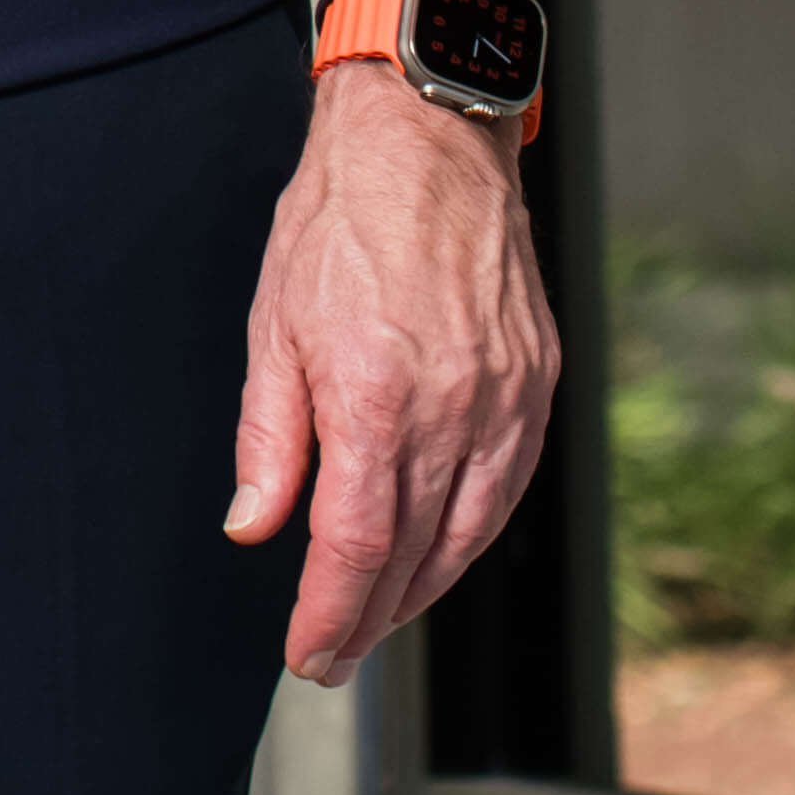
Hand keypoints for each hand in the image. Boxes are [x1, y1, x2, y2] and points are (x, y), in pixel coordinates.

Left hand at [224, 61, 556, 678]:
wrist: (427, 140)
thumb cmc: (338, 222)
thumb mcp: (274, 323)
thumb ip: (270, 437)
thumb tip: (254, 528)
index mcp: (376, 392)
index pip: (357, 544)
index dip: (330, 612)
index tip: (307, 652)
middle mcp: (454, 406)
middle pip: (415, 553)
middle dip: (369, 618)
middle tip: (332, 654)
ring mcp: (508, 398)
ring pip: (471, 532)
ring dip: (423, 590)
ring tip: (378, 619)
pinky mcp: (540, 383)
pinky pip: (508, 487)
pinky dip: (471, 535)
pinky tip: (440, 553)